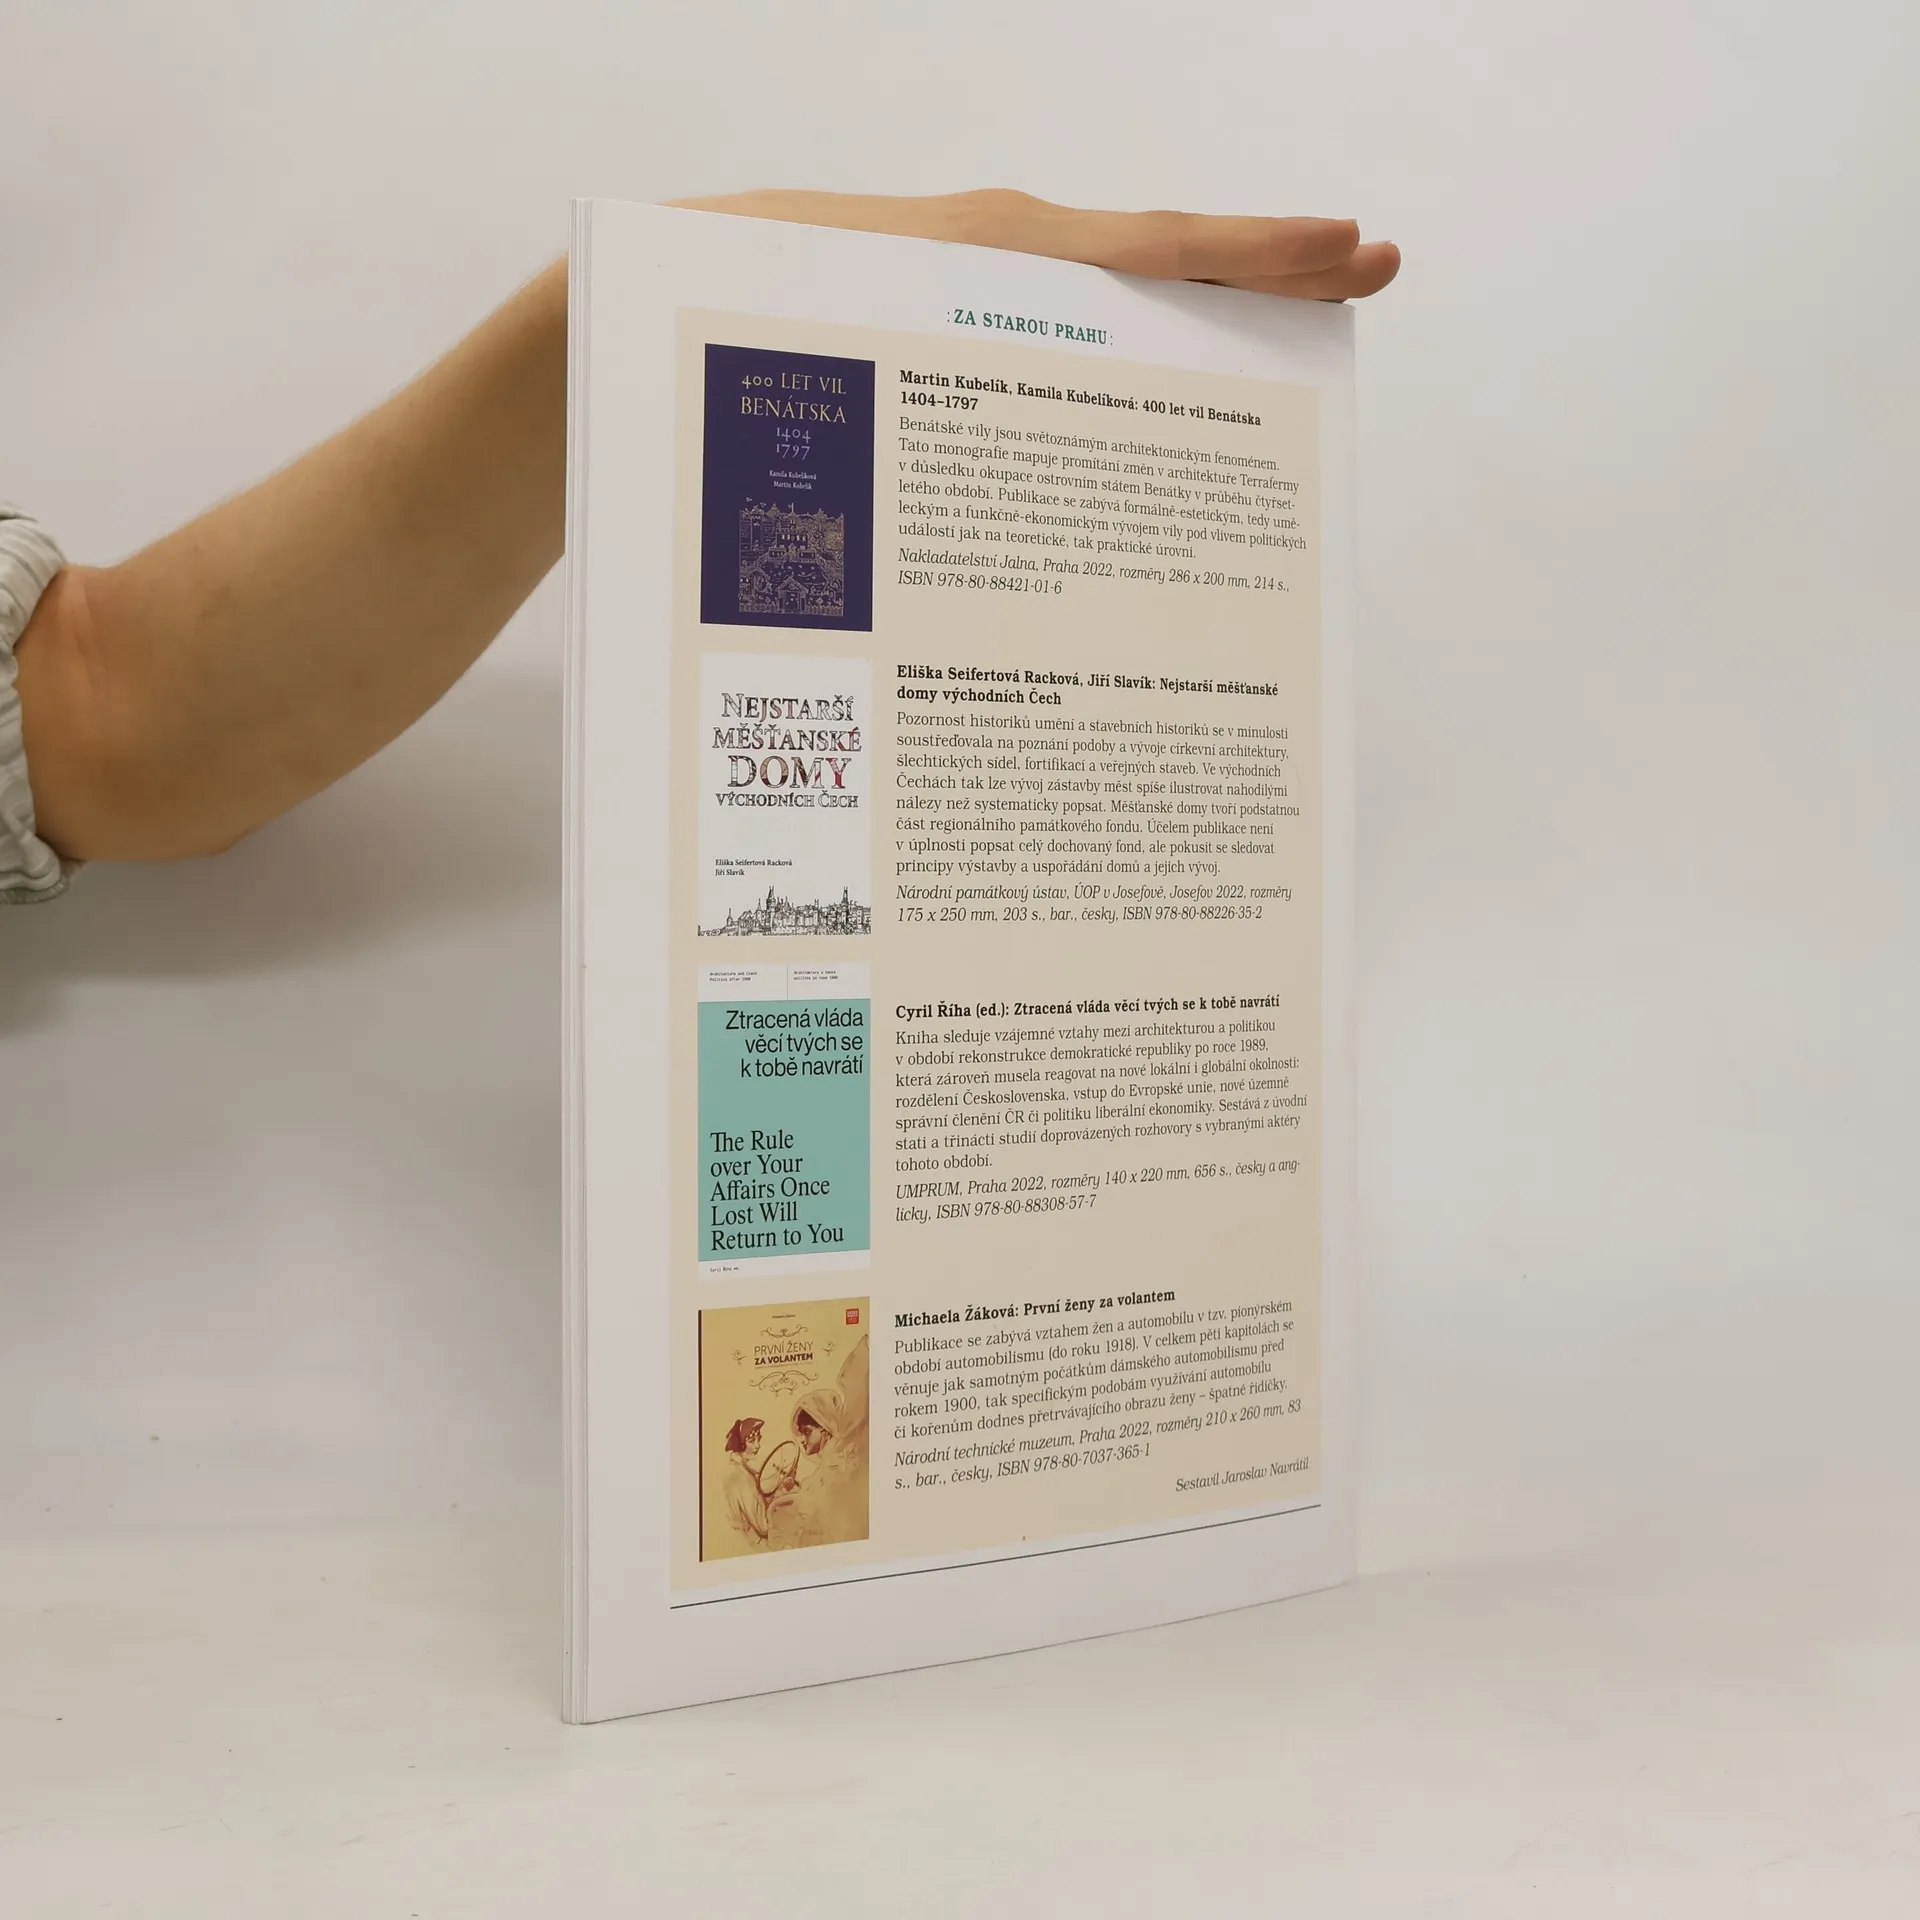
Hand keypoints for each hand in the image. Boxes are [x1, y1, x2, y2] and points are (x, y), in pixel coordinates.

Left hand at [672, 188, 1398, 301]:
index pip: (1159, 246)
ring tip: (1288, 343)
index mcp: (997, 251)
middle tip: (1369, 268)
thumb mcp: (846, 291)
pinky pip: (1063, 338)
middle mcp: (1006, 270)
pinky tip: (1150, 399)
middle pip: (1164, 267)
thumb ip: (950, 304)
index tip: (1351, 250)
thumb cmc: (736, 309)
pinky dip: (1127, 352)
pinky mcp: (955, 331)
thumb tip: (1018, 319)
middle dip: (1270, 270)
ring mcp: (986, 299)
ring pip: (1120, 308)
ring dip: (1204, 320)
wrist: (653, 328)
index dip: (1258, 253)